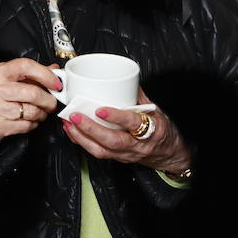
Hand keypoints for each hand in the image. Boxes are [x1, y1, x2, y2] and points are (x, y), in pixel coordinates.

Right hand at [0, 58, 61, 147]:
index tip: (56, 83)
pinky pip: (25, 125)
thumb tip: (53, 70)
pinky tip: (30, 122)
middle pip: (32, 92)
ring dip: (41, 114)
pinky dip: (33, 124)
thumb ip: (29, 75)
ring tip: (40, 113)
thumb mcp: (5, 81)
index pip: (25, 66)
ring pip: (31, 111)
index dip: (45, 74)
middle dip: (48, 100)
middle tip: (52, 103)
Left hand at [63, 91, 191, 173]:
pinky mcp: (118, 158)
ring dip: (81, 137)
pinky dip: (83, 142)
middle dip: (90, 129)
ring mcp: (126, 154)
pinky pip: (98, 153)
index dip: (116, 117)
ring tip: (68, 123)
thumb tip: (125, 79)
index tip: (100, 109)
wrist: (169, 154)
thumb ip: (139, 96)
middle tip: (75, 115)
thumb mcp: (156, 110)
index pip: (132, 123)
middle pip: (111, 141)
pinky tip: (73, 132)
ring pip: (101, 150)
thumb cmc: (163, 130)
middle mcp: (137, 145)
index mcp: (151, 129)